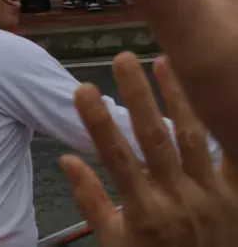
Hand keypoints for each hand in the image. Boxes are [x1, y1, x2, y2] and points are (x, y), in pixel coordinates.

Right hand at [60, 53, 237, 244]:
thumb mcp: (115, 242)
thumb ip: (92, 201)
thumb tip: (66, 160)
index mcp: (145, 210)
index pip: (116, 157)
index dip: (99, 122)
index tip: (83, 89)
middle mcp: (179, 198)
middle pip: (155, 139)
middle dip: (138, 96)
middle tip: (123, 58)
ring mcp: (212, 195)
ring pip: (193, 137)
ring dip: (178, 97)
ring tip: (163, 61)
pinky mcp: (237, 193)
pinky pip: (232, 153)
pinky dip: (225, 124)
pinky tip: (215, 93)